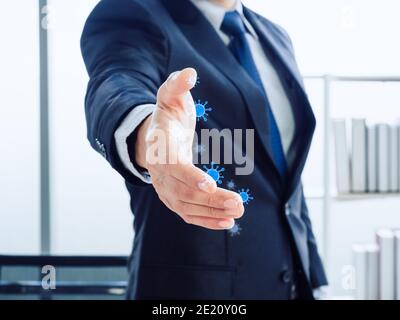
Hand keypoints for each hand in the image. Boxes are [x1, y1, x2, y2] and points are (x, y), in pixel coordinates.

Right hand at [135, 68, 243, 229]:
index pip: (173, 166)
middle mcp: (159, 172)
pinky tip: (227, 222)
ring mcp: (164, 188)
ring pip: (187, 207)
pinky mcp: (173, 198)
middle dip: (211, 199)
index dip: (189, 176)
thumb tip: (190, 73)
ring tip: (238, 213)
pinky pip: (188, 213)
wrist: (154, 138)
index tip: (210, 183)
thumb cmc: (167, 115)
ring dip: (212, 212)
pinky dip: (206, 220)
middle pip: (183, 191)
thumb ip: (177, 85)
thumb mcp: (170, 96)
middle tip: (238, 203)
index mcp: (159, 147)